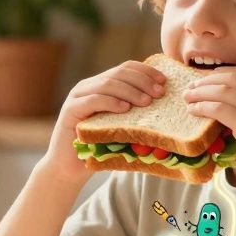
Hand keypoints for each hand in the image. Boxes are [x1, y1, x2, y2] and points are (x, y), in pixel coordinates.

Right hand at [43, 60, 166, 182]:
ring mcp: (78, 97)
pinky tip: (125, 109)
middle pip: (119, 73)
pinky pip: (93, 100)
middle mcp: (88, 86)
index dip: (146, 71)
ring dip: (130, 91)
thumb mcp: (121, 126)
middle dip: (142, 81)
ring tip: (147, 102)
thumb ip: (135, 113)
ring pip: (107, 84)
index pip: (126, 68)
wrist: (70, 167)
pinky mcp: (70, 110)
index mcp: (101, 85)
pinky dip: (111, 102)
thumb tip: (165, 107)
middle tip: (159, 93)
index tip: (164, 82)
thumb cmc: (99, 148)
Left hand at [183, 71, 235, 194]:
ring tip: (188, 97)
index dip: (225, 75)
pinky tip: (193, 111)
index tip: (210, 80)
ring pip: (223, 90)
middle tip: (193, 86)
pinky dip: (202, 107)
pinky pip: (218, 109)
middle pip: (233, 78)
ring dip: (201, 92)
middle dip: (210, 80)